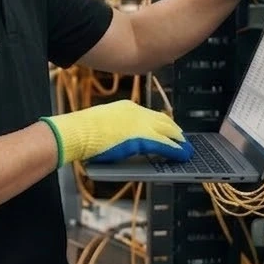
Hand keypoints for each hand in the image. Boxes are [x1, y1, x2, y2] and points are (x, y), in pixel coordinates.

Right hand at [38, 100, 191, 165]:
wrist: (77, 132)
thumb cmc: (82, 132)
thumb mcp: (102, 126)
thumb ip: (116, 129)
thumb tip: (121, 140)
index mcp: (125, 108)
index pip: (149, 114)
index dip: (160, 122)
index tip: (166, 128)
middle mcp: (137, 113)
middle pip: (163, 120)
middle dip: (174, 130)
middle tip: (182, 138)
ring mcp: (141, 125)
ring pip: (169, 131)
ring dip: (179, 140)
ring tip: (186, 148)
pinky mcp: (144, 139)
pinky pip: (167, 145)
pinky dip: (177, 150)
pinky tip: (183, 155)